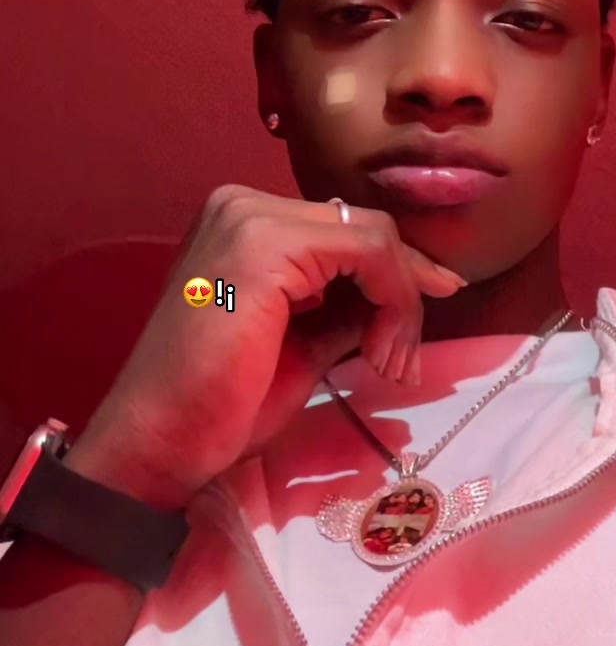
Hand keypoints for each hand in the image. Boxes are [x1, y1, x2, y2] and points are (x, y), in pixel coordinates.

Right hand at [66, 186, 464, 507]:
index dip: (397, 274)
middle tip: (405, 360)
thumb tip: (405, 295)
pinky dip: (392, 300)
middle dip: (404, 290)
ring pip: (373, 236)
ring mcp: (251, 217)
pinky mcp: (266, 243)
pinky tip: (378, 352)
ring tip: (391, 364)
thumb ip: (345, 308)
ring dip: (400, 302)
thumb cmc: (223, 403)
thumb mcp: (302, 342)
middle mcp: (243, 204)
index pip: (345, 231)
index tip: (422, 320)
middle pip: (364, 227)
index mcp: (245, 223)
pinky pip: (367, 252)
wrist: (162, 441)